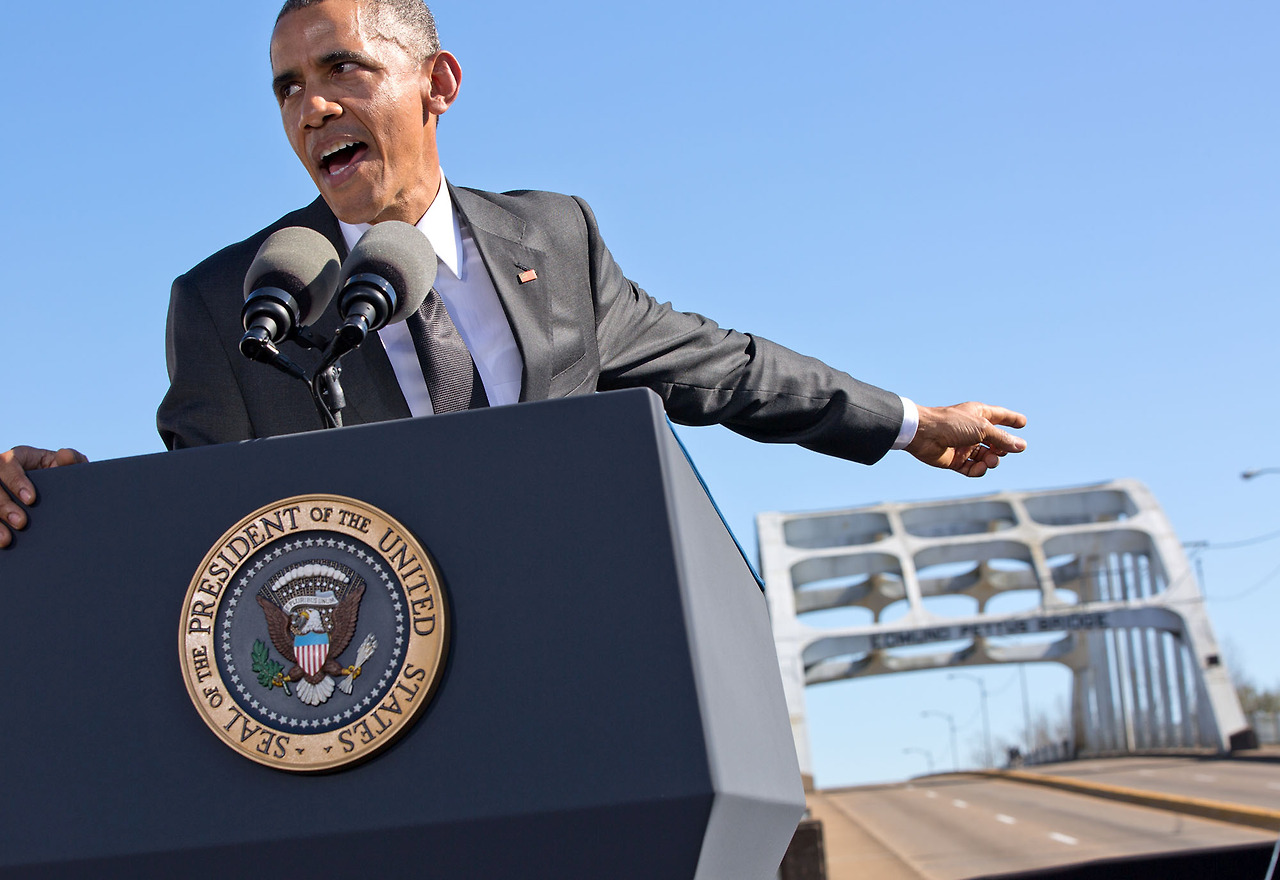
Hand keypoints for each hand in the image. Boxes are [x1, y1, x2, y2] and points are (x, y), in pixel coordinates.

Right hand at [0, 446, 87, 547]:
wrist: (57, 495)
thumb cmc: (61, 476)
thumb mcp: (67, 468)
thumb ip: (71, 461)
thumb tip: (64, 454)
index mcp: (18, 458)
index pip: (8, 464)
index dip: (16, 481)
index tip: (31, 500)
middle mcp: (0, 471)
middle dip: (4, 505)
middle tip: (21, 523)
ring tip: (6, 540)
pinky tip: (0, 543)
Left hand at [905, 402, 1025, 476]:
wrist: (923, 434)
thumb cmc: (952, 424)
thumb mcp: (983, 428)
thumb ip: (1003, 438)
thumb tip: (1022, 446)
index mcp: (979, 415)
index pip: (1000, 416)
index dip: (1011, 419)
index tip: (1023, 423)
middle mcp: (972, 430)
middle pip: (996, 441)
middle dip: (1003, 448)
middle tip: (1001, 450)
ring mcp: (964, 446)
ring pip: (986, 457)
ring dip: (992, 461)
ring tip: (991, 461)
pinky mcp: (955, 460)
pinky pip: (972, 469)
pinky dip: (978, 470)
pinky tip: (979, 467)